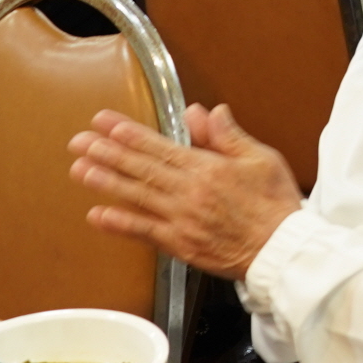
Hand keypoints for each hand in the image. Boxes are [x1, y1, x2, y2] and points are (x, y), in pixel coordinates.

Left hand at [70, 103, 302, 279]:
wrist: (282, 251)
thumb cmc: (275, 204)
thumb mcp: (260, 158)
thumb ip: (227, 135)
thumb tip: (204, 111)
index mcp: (208, 169)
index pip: (160, 146)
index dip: (129, 134)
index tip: (105, 123)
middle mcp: (189, 193)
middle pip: (141, 169)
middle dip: (107, 153)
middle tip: (80, 141)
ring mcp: (182, 221)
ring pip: (137, 197)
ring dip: (106, 182)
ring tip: (80, 169)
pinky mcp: (181, 246)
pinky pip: (145, 233)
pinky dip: (120, 224)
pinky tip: (98, 215)